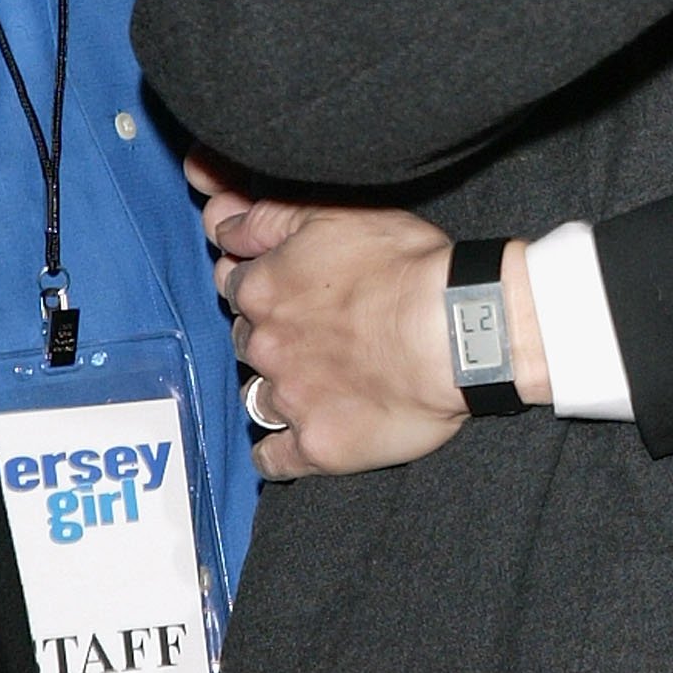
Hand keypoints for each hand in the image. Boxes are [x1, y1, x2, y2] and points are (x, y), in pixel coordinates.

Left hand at [205, 192, 487, 481]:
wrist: (454, 333)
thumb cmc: (407, 267)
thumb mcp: (335, 214)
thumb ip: (266, 217)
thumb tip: (218, 221)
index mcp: (264, 288)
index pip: (237, 287)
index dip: (265, 287)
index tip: (292, 290)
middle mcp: (265, 345)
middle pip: (247, 343)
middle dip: (272, 338)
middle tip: (316, 334)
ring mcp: (288, 399)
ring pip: (257, 398)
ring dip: (277, 391)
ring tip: (318, 385)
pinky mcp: (317, 445)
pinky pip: (275, 458)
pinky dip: (279, 452)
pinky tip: (296, 442)